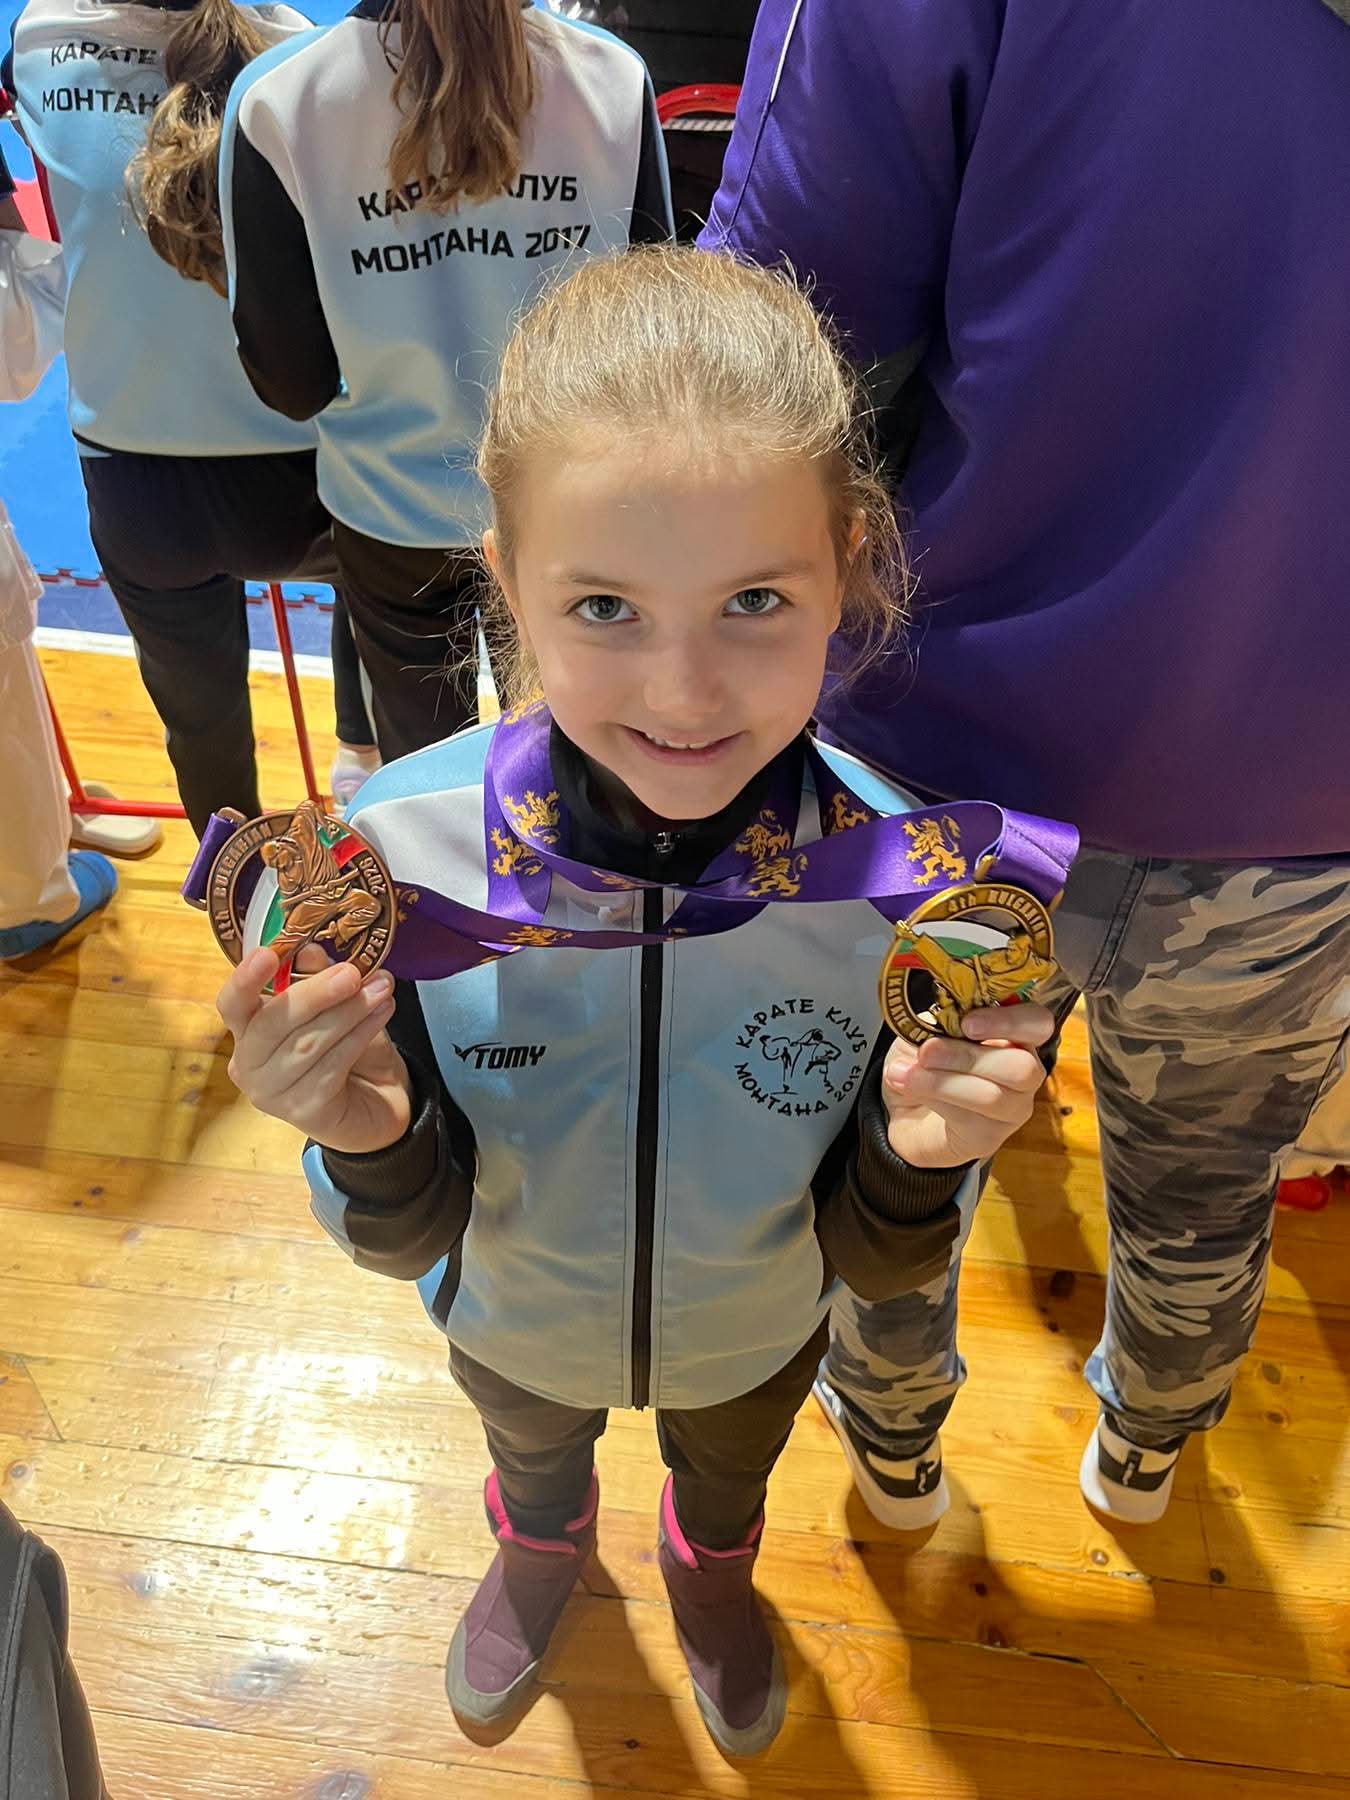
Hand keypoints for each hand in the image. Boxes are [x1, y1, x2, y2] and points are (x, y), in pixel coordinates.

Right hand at [217, 947, 412, 1154]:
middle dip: (315, 993)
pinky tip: (382, 1013)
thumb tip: (308, 950)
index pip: (232, 1004)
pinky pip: (332, 1066)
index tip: (267, 954)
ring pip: (307, 1044)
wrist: (374, 1100)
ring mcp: (273, 1093)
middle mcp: (248, 1064)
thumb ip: (316, 975)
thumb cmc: (344, 1045)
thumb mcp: (334, 1002)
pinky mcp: (304, 1112)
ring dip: (349, 1011)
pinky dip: (360, 1035)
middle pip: (271, 1023)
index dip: (245, 980)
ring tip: (381, 988)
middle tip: (352, 973)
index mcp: (246, 1029)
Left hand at [881, 1003, 1054, 1169]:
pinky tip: (907, 1088)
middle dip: (967, 1056)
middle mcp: (1024, 1072)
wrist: (905, 1110)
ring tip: (902, 1073)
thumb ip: (941, 1023)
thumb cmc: (925, 1064)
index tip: (968, 1022)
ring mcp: (1012, 1109)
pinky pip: (968, 1119)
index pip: (1038, 1023)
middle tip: (926, 1052)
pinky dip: (933, 1100)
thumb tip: (940, 1022)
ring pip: (992, 1097)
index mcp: (1014, 1035)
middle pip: (1022, 1067)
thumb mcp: (926, 1030)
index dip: (1010, 1021)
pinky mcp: (990, 1137)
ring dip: (943, 1082)